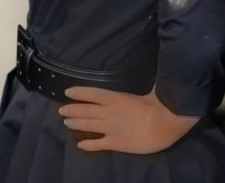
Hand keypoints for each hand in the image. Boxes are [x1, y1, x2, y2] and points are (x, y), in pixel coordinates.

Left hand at [59, 87, 198, 154]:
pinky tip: (80, 145)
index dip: (79, 92)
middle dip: (72, 110)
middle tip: (61, 110)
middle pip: (86, 110)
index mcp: (116, 97)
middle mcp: (109, 112)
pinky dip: (88, 144)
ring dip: (76, 124)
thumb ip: (141, 86)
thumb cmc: (157, 104)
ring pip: (88, 125)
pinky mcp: (116, 143)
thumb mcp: (145, 90)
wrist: (164, 123)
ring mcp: (111, 128)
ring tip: (66, 123)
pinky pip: (98, 144)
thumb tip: (149, 80)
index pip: (92, 93)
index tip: (68, 92)